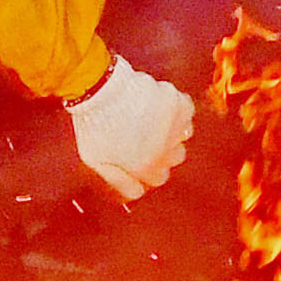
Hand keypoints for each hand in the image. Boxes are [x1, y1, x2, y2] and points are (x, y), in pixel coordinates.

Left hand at [65, 56, 195, 199]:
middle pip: (176, 157)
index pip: (160, 177)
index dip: (150, 165)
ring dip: (172, 128)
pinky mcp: (177, 104)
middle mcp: (164, 151)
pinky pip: (187, 110)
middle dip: (163, 148)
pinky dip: (178, 108)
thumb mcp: (95, 160)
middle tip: (145, 134)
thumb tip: (136, 193)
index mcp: (144, 166)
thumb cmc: (93, 122)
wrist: (99, 88)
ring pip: (184, 134)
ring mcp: (174, 127)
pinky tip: (160, 103)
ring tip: (152, 117)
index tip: (142, 155)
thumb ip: (118, 181)